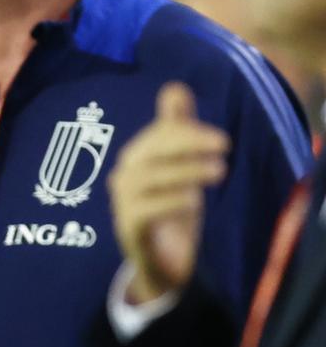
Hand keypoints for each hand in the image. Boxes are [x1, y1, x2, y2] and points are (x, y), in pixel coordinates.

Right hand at [106, 83, 228, 303]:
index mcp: (135, 157)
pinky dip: (169, 202)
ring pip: (149, 179)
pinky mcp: (128, 229)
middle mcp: (123, 176)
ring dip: (185, 172)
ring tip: (218, 173)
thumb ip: (177, 128)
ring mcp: (122, 203)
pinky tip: (193, 199)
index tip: (223, 140)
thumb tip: (174, 86)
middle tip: (225, 147)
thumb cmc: (170, 207)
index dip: (189, 132)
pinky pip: (144, 210)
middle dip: (188, 145)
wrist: (160, 260)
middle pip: (151, 152)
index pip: (158, 135)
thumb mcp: (180, 166)